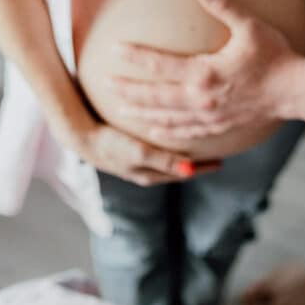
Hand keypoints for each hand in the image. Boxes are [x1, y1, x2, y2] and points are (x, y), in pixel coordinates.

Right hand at [69, 118, 219, 186]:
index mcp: (151, 174)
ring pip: (169, 157)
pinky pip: (157, 147)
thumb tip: (190, 171)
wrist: (81, 136)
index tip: (222, 162)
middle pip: (179, 166)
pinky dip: (170, 143)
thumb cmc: (111, 144)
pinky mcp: (129, 147)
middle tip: (218, 151)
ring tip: (200, 142)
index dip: (203, 168)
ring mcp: (137, 159)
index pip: (185, 173)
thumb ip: (164, 160)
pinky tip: (172, 131)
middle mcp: (147, 169)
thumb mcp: (139, 153)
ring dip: (184, 151)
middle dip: (197, 162)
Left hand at [108, 0, 301, 140]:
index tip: (115, 50)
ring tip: (121, 110)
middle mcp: (201, 98)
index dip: (136, 57)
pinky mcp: (218, 126)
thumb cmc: (274, 55)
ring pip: (166, 117)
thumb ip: (222, 5)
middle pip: (156, 96)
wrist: (295, 91)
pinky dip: (166, 131)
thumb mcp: (250, 25)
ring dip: (142, 112)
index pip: (161, 65)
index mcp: (205, 73)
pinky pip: (185, 131)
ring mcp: (209, 116)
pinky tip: (155, 129)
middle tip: (105, 86)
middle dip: (129, 90)